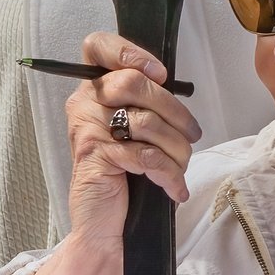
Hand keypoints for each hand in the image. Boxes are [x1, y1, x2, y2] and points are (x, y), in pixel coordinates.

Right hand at [14, 37, 200, 274]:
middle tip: (192, 135)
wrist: (105, 228)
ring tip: (182, 168)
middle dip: (174, 111)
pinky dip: (168, 174)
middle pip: (134, 82)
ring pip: (146, 122)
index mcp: (91, 90)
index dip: (130, 51)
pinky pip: (145, 155)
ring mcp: (87, 130)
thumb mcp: (134, 130)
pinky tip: (174, 188)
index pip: (97, 46)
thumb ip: (144, 102)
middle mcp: (83, 104)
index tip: (160, 73)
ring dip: (177, 149)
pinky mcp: (96, 157)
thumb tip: (175, 86)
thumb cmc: (125, 176)